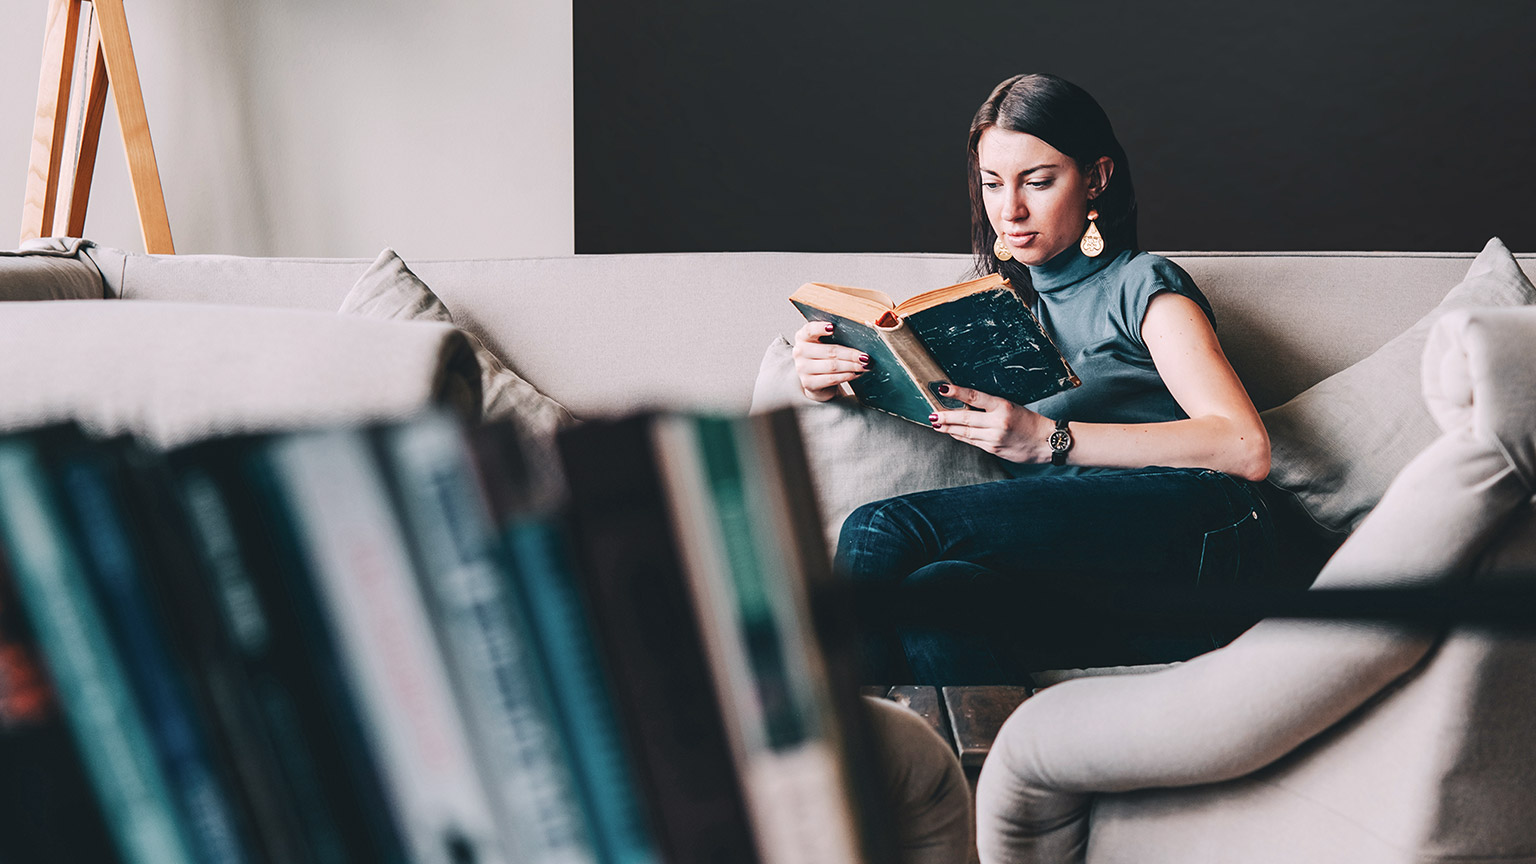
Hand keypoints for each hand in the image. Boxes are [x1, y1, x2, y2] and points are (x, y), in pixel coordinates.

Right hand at [792, 321, 868, 401]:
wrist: (817, 382)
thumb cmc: (824, 359)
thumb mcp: (825, 345)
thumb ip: (836, 338)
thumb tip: (860, 339)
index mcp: (802, 337)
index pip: (810, 330)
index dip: (821, 328)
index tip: (833, 327)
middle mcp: (799, 352)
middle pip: (829, 351)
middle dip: (851, 354)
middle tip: (865, 356)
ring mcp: (802, 369)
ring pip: (832, 366)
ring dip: (852, 366)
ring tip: (864, 366)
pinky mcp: (809, 383)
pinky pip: (831, 379)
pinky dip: (846, 376)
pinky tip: (855, 374)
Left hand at [929, 384, 1053, 462]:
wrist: (1046, 442)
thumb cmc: (1030, 422)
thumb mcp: (1011, 407)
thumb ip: (990, 406)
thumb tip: (965, 403)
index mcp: (1003, 406)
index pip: (974, 396)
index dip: (956, 392)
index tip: (942, 388)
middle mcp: (997, 422)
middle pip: (965, 418)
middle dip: (946, 417)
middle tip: (932, 414)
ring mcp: (995, 437)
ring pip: (966, 432)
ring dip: (949, 428)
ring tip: (936, 423)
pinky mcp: (994, 449)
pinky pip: (972, 442)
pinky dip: (960, 436)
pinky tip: (952, 432)